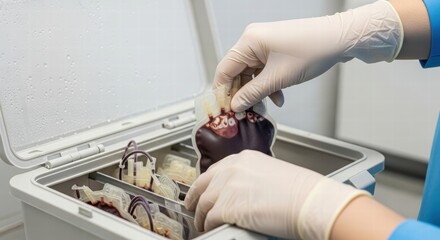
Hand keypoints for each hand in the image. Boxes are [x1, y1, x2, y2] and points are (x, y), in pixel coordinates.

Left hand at [184, 150, 368, 238]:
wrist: (308, 201)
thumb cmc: (300, 190)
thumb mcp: (271, 174)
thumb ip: (251, 178)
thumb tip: (243, 192)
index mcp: (244, 159)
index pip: (215, 170)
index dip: (206, 183)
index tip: (202, 190)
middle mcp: (232, 169)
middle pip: (203, 185)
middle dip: (195, 198)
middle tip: (191, 207)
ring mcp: (227, 187)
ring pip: (203, 203)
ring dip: (201, 216)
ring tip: (202, 224)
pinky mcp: (227, 207)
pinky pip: (209, 219)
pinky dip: (208, 226)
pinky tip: (210, 229)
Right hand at [214, 0, 402, 111]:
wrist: (340, 40)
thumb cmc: (312, 50)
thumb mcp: (278, 78)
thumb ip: (253, 93)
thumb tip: (236, 104)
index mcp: (249, 41)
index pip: (224, 70)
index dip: (222, 92)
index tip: (223, 110)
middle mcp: (254, 41)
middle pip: (237, 72)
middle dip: (242, 94)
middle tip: (243, 112)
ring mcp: (265, 45)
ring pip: (252, 74)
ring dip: (257, 92)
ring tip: (263, 107)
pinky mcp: (276, 51)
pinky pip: (264, 71)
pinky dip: (268, 85)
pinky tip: (278, 97)